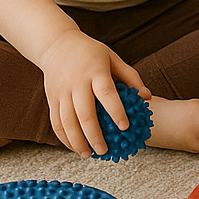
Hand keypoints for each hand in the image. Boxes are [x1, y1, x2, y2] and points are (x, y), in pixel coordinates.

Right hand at [39, 28, 149, 156]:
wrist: (57, 43)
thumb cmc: (91, 53)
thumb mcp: (112, 58)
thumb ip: (130, 76)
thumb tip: (147, 97)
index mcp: (95, 71)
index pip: (106, 93)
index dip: (116, 111)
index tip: (125, 127)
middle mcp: (76, 82)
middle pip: (84, 113)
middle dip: (94, 135)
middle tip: (105, 151)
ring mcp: (61, 91)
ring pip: (67, 121)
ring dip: (77, 141)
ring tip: (89, 155)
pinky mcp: (51, 98)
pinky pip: (56, 122)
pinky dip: (64, 138)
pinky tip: (74, 148)